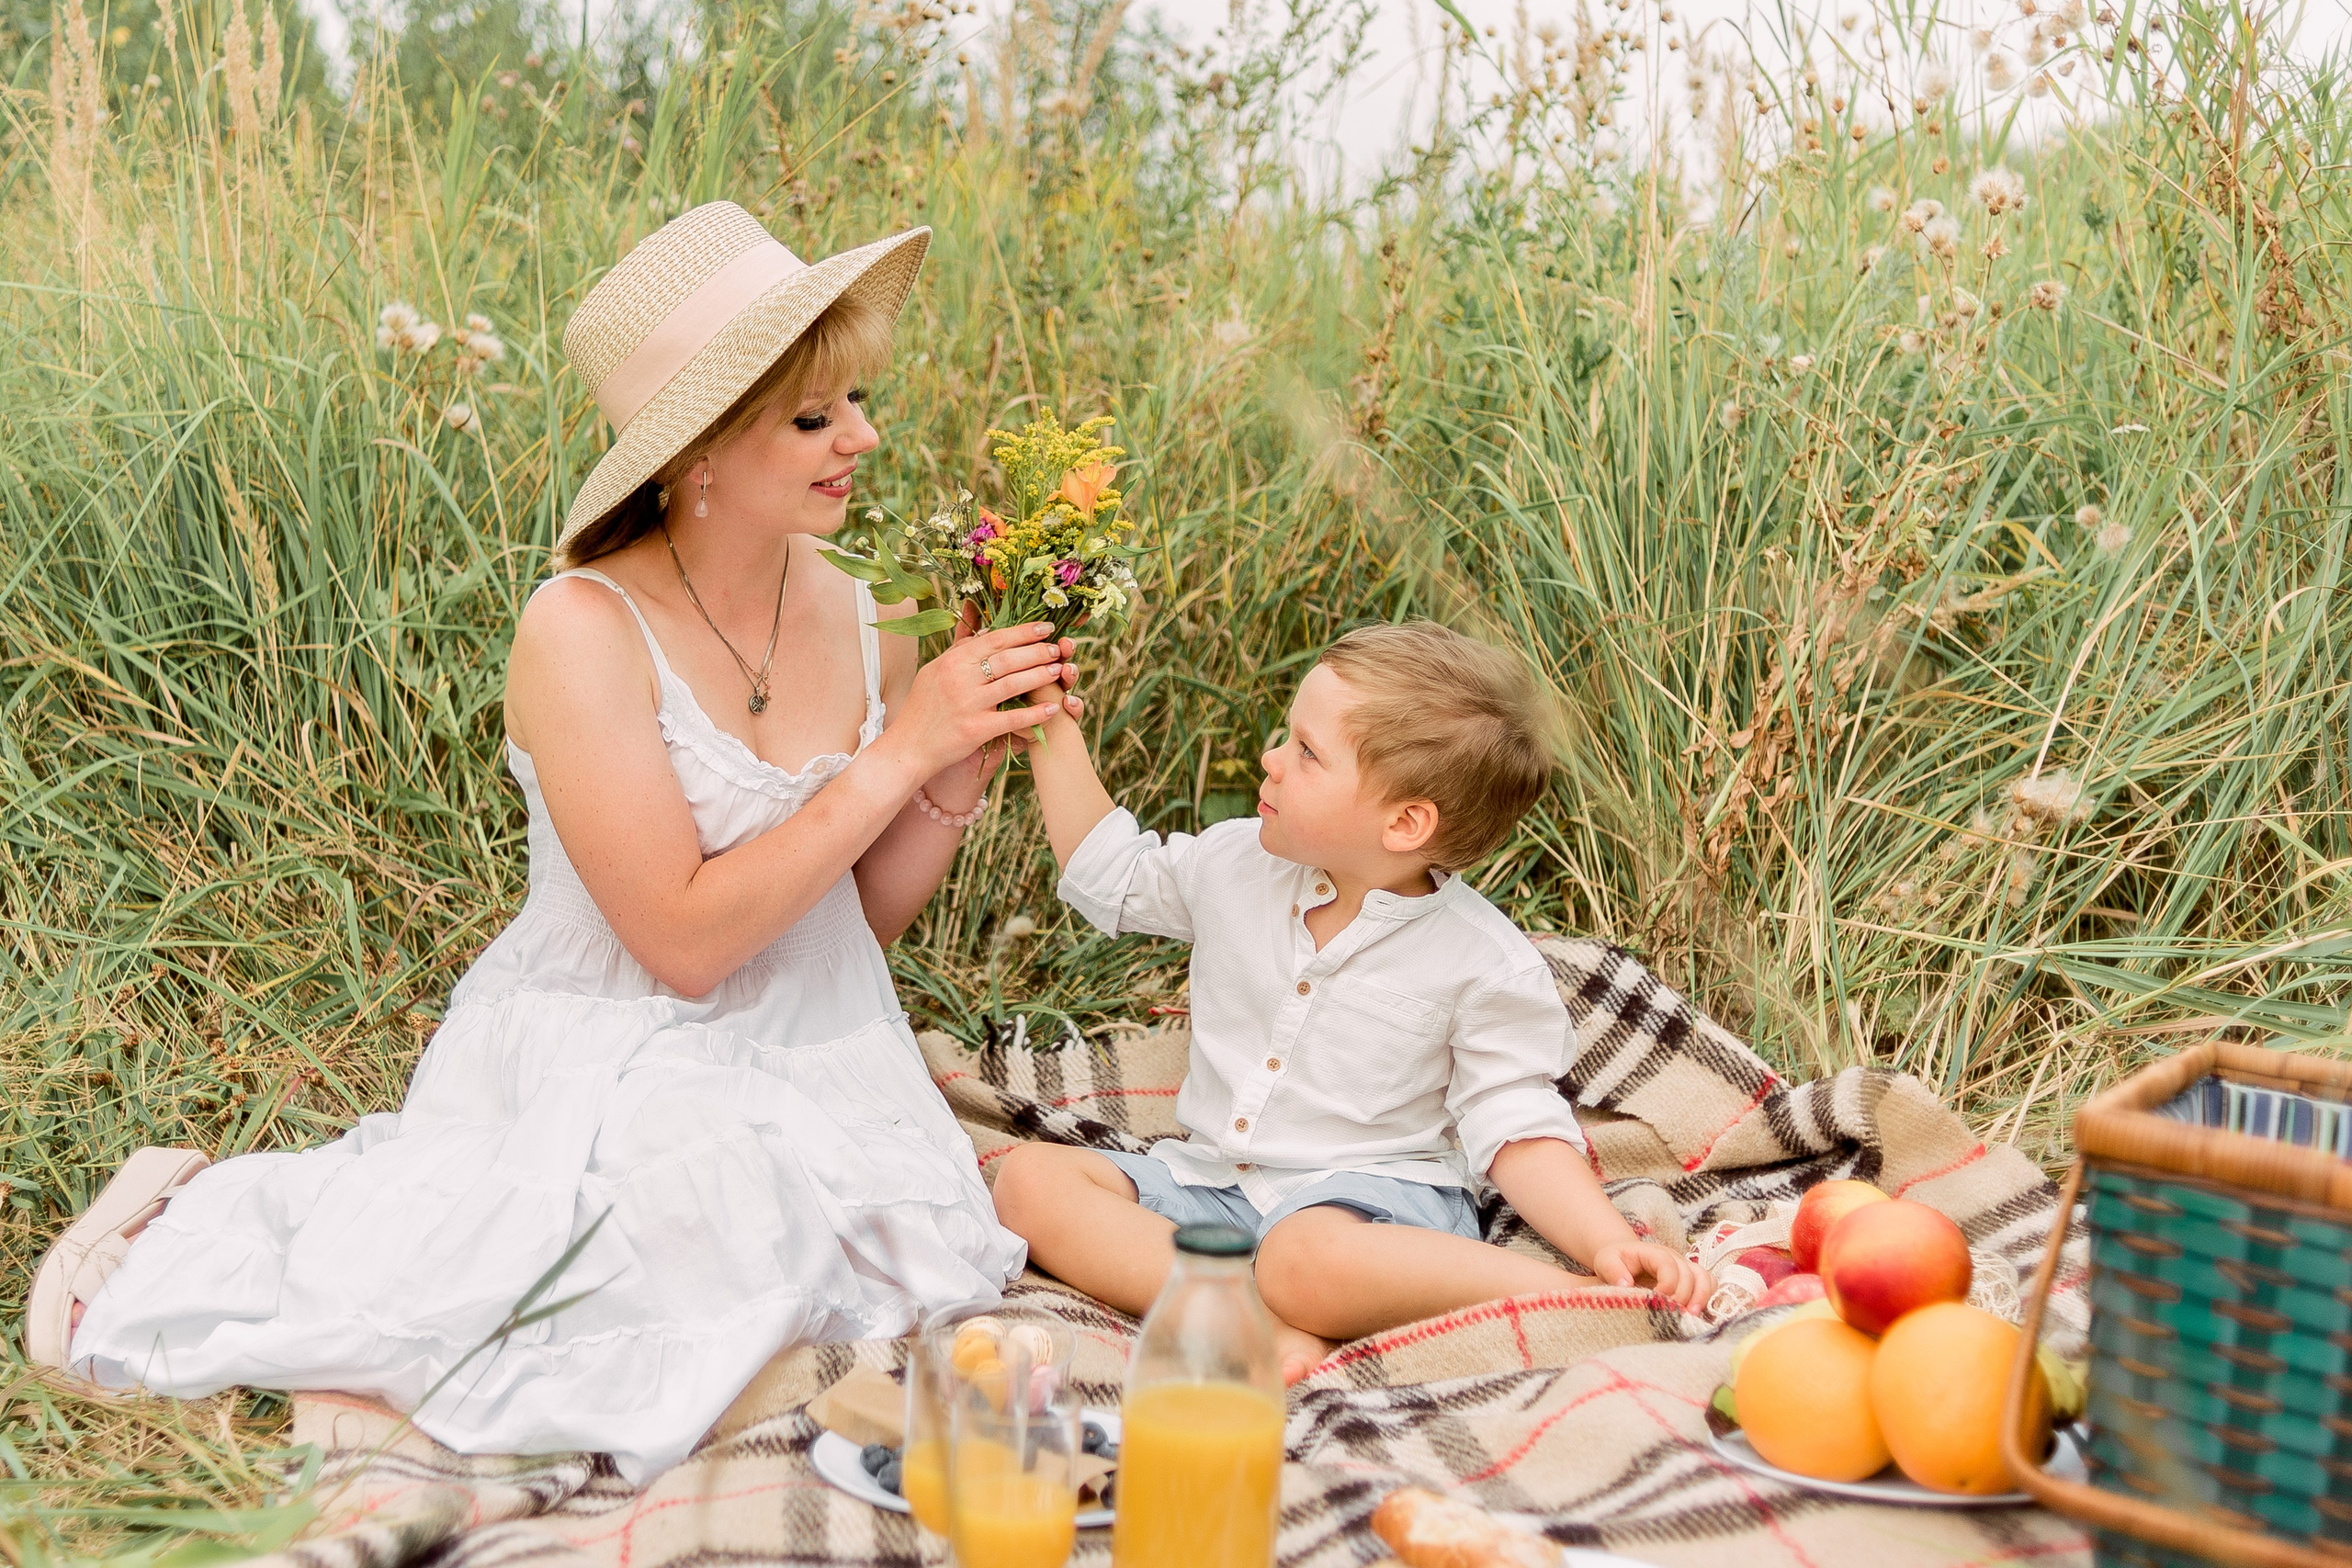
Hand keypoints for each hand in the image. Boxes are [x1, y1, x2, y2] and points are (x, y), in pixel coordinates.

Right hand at [890, 622, 1069, 778]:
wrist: (908, 746)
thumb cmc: (923, 707)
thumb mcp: (935, 670)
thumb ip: (960, 648)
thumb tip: (979, 622)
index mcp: (952, 661)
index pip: (995, 639)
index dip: (1023, 632)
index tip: (1045, 627)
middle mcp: (960, 679)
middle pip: (1008, 659)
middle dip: (1038, 652)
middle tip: (1058, 649)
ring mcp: (968, 705)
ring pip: (1013, 684)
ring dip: (1041, 676)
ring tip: (1059, 671)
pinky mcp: (975, 730)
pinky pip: (1012, 719)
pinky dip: (1035, 713)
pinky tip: (1052, 709)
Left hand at [1591, 1241, 1712, 1313]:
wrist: (1625, 1258)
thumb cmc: (1616, 1260)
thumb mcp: (1606, 1261)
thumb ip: (1613, 1270)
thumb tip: (1625, 1285)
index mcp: (1654, 1252)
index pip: (1668, 1264)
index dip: (1667, 1283)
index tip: (1657, 1301)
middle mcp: (1674, 1258)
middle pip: (1689, 1274)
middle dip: (1683, 1296)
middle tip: (1673, 1314)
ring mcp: (1685, 1268)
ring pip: (1704, 1277)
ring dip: (1701, 1297)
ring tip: (1691, 1315)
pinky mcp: (1691, 1279)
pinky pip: (1708, 1284)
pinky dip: (1707, 1298)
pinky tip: (1697, 1314)